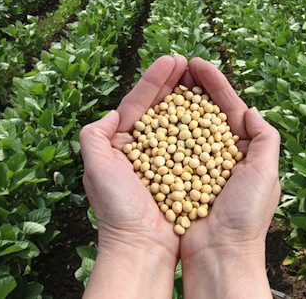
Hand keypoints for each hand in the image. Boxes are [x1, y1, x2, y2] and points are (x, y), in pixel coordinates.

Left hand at [80, 55, 187, 298]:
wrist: (141, 247)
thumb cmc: (117, 209)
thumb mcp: (96, 168)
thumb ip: (94, 135)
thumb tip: (112, 113)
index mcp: (120, 145)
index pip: (137, 104)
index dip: (154, 80)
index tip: (172, 59)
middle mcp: (142, 150)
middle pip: (159, 108)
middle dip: (172, 83)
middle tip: (188, 61)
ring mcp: (164, 161)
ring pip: (177, 122)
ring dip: (188, 99)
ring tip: (200, 77)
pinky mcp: (183, 174)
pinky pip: (192, 145)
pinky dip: (201, 126)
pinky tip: (211, 111)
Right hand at [179, 58, 280, 298]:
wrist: (219, 255)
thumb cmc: (246, 216)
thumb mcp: (266, 173)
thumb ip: (264, 138)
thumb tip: (250, 109)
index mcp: (244, 151)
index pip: (228, 107)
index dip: (214, 84)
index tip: (197, 63)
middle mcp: (219, 155)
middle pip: (204, 112)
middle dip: (191, 87)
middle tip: (176, 64)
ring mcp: (195, 165)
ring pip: (183, 126)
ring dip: (174, 102)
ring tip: (162, 81)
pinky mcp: (175, 178)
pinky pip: (166, 149)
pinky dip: (159, 130)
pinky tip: (150, 114)